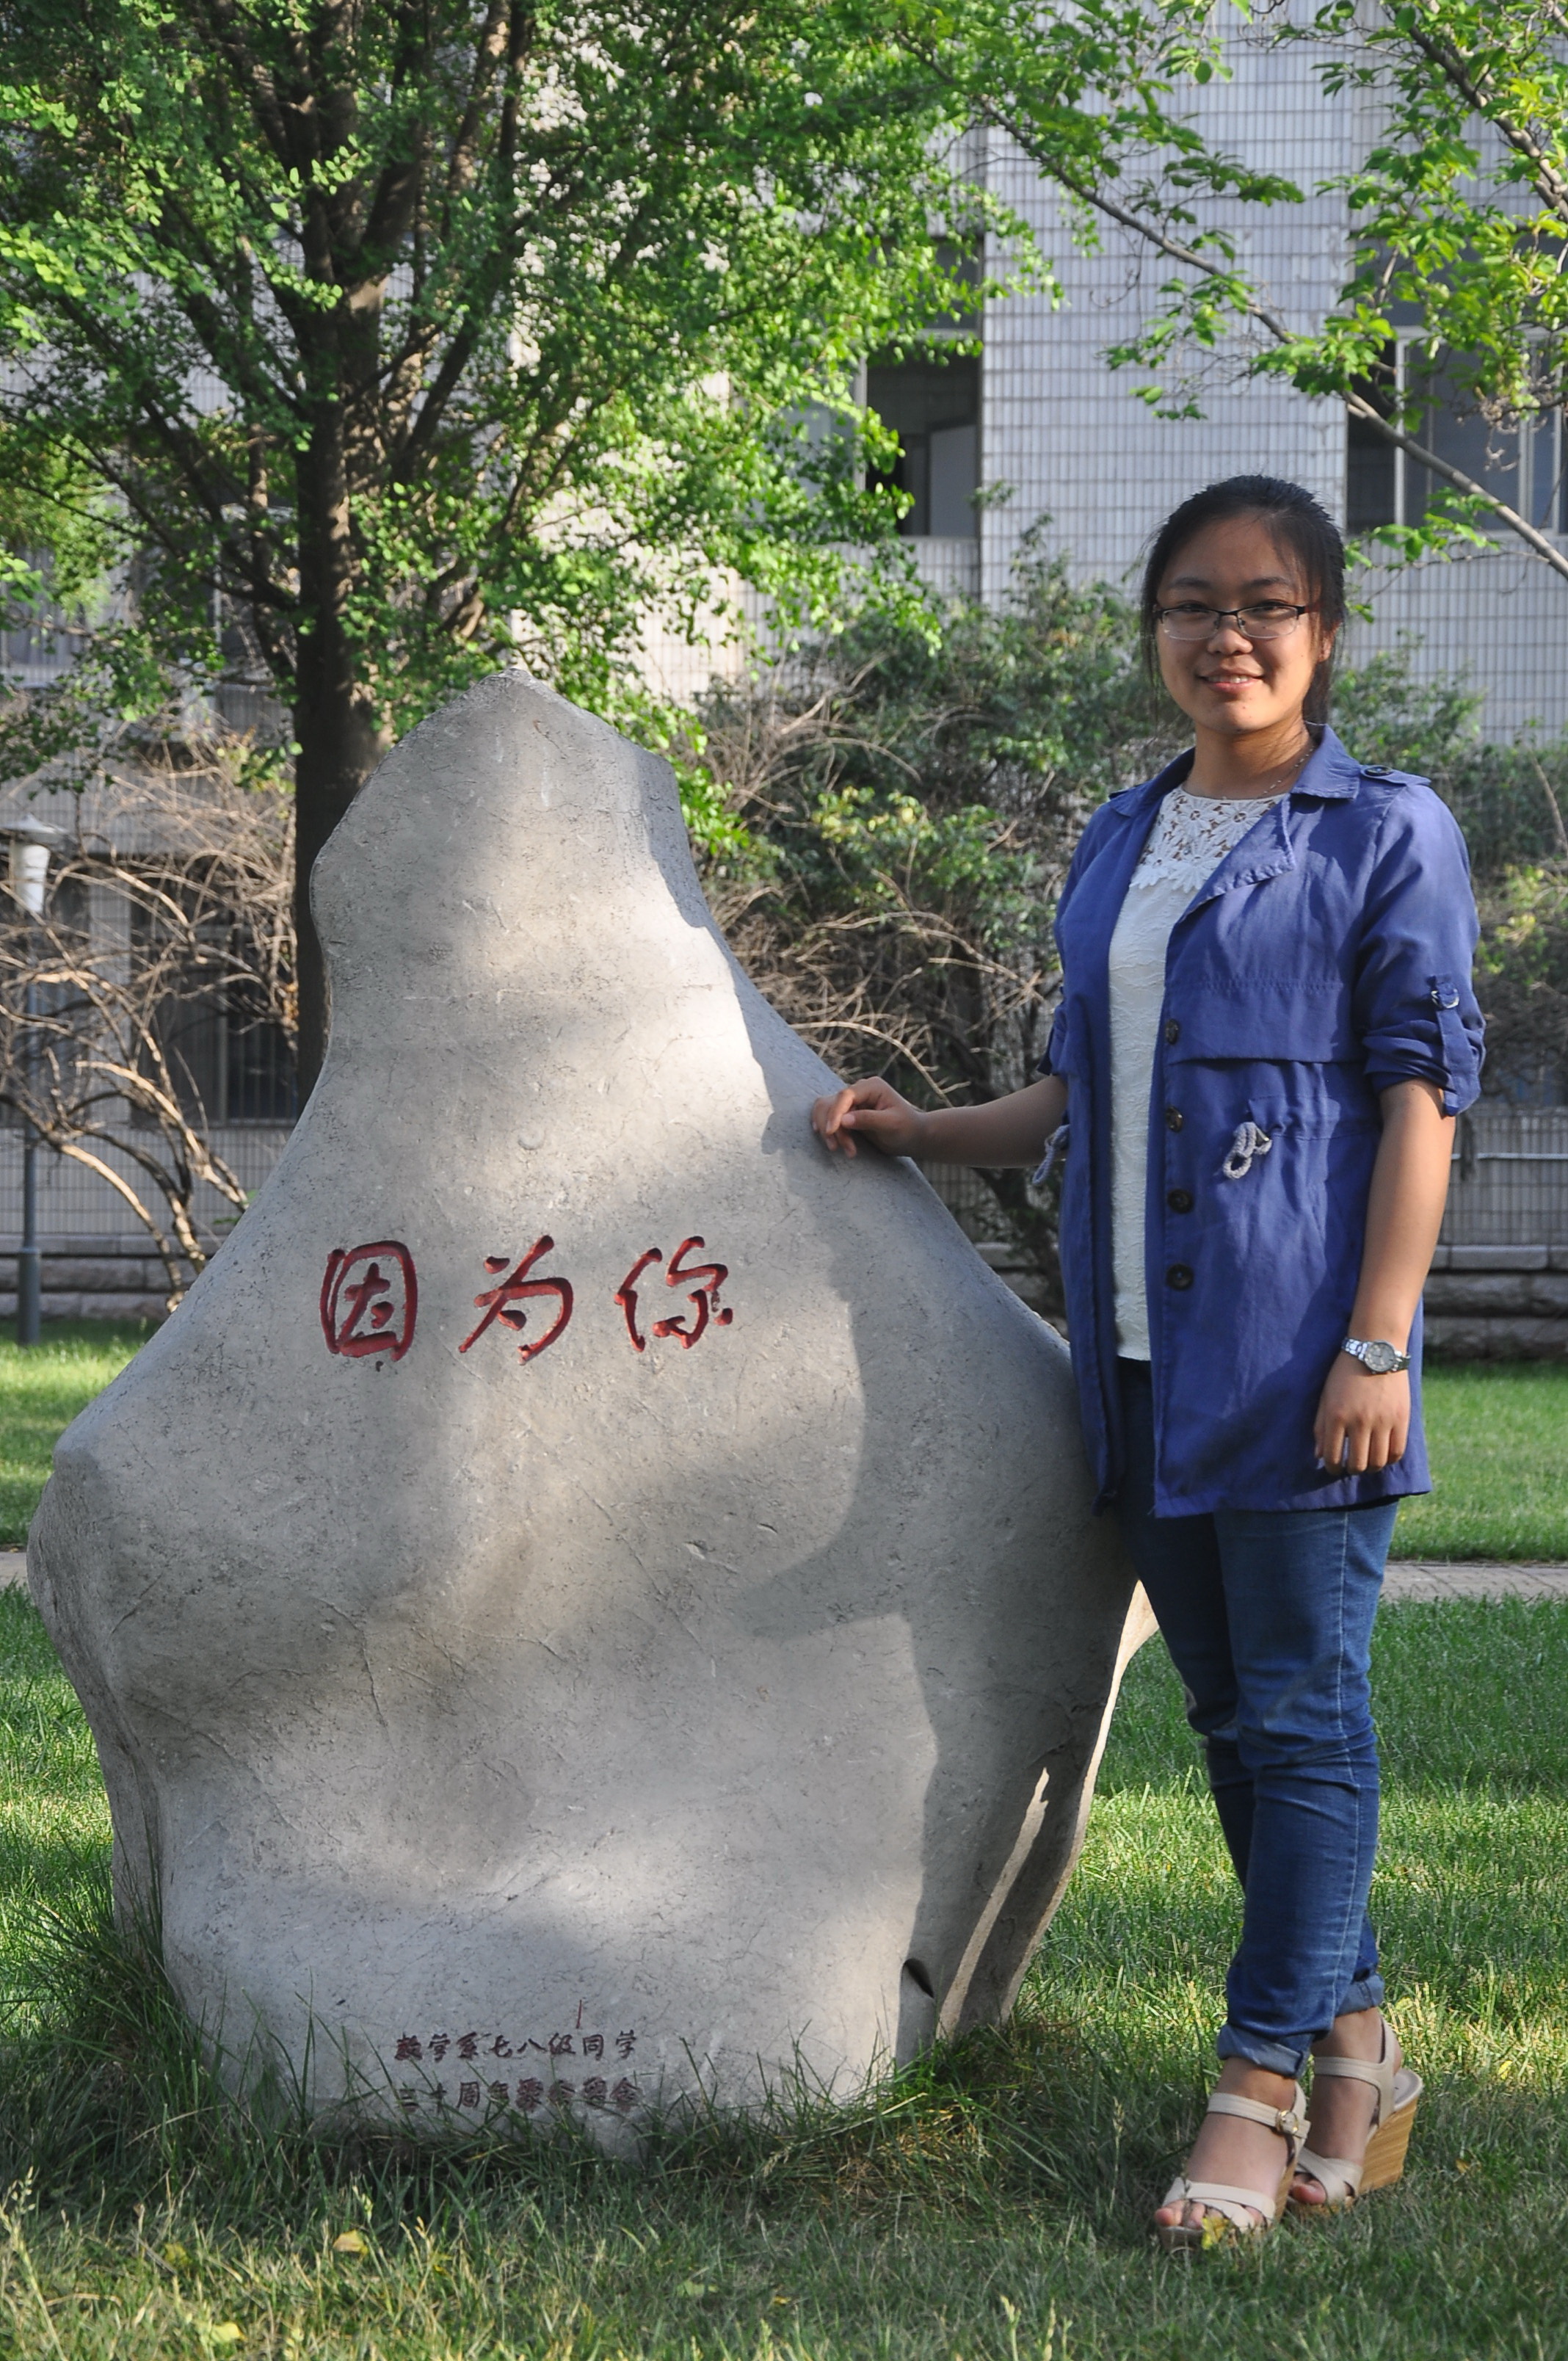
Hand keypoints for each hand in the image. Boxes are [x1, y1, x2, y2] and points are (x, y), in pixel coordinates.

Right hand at [810, 1077, 927, 1159]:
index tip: (831, 1131)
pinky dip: (830, 1132)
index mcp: (872, 1087)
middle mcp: (859, 1091)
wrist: (912, 1137)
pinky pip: (830, 1119)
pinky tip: (831, 1142)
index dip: (835, 1112)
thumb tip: (843, 1120)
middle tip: (839, 1148)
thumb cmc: (906, 1128)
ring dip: (830, 1132)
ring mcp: (853, 1102)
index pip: (845, 1095)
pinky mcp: (848, 1114)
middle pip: (832, 1103)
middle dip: (833, 1127)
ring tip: (843, 1150)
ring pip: (827, 1111)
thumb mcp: (891, 1124)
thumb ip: (868, 1119)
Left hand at [1313, 1354, 1409, 1474]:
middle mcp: (1359, 1421)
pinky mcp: (1401, 1419)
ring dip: (1371, 1467)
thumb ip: (1321, 1427)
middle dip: (1351, 1470)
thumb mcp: (1326, 1396)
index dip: (1332, 1468)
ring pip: (1378, 1462)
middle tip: (1351, 1466)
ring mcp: (1382, 1421)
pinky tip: (1383, 1455)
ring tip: (1367, 1462)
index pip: (1333, 1457)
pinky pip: (1397, 1451)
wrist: (1376, 1350)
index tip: (1333, 1468)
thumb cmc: (1345, 1373)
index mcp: (1337, 1416)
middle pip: (1357, 1464)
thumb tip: (1319, 1456)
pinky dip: (1389, 1459)